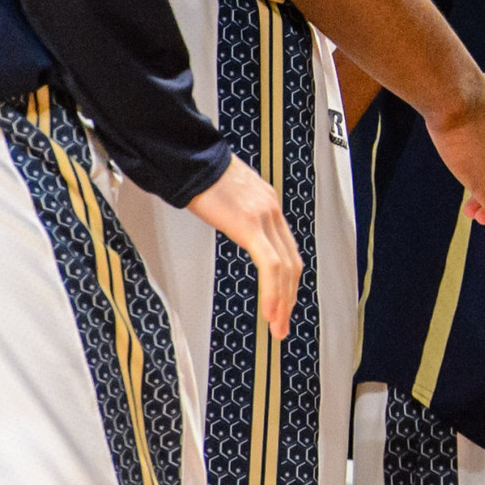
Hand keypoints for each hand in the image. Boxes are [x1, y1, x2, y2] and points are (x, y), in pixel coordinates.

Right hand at [186, 156, 301, 339]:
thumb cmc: (202, 175)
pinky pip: (270, 264)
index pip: (287, 250)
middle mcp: (272, 210)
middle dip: (289, 297)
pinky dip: (273, 291)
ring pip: (285, 267)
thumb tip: (233, 223)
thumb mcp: (228, 196)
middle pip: (292, 262)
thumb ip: (238, 212)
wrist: (192, 158)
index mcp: (268, 205)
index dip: (287, 280)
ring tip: (276, 326)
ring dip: (282, 301)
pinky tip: (269, 310)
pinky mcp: (251, 224)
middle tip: (281, 324)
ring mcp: (265, 216)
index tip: (282, 302)